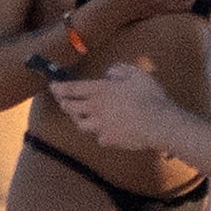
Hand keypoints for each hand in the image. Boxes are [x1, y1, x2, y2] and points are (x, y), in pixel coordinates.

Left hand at [48, 58, 179, 150]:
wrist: (158, 123)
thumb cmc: (149, 96)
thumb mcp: (136, 73)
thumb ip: (120, 69)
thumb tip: (109, 72)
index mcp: (101, 90)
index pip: (74, 89)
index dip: (60, 88)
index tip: (52, 87)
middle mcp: (97, 109)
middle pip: (72, 108)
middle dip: (64, 104)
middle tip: (62, 102)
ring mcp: (102, 126)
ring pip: (82, 125)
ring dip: (78, 120)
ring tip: (78, 118)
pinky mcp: (110, 140)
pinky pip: (100, 137)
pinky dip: (100, 134)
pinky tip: (104, 133)